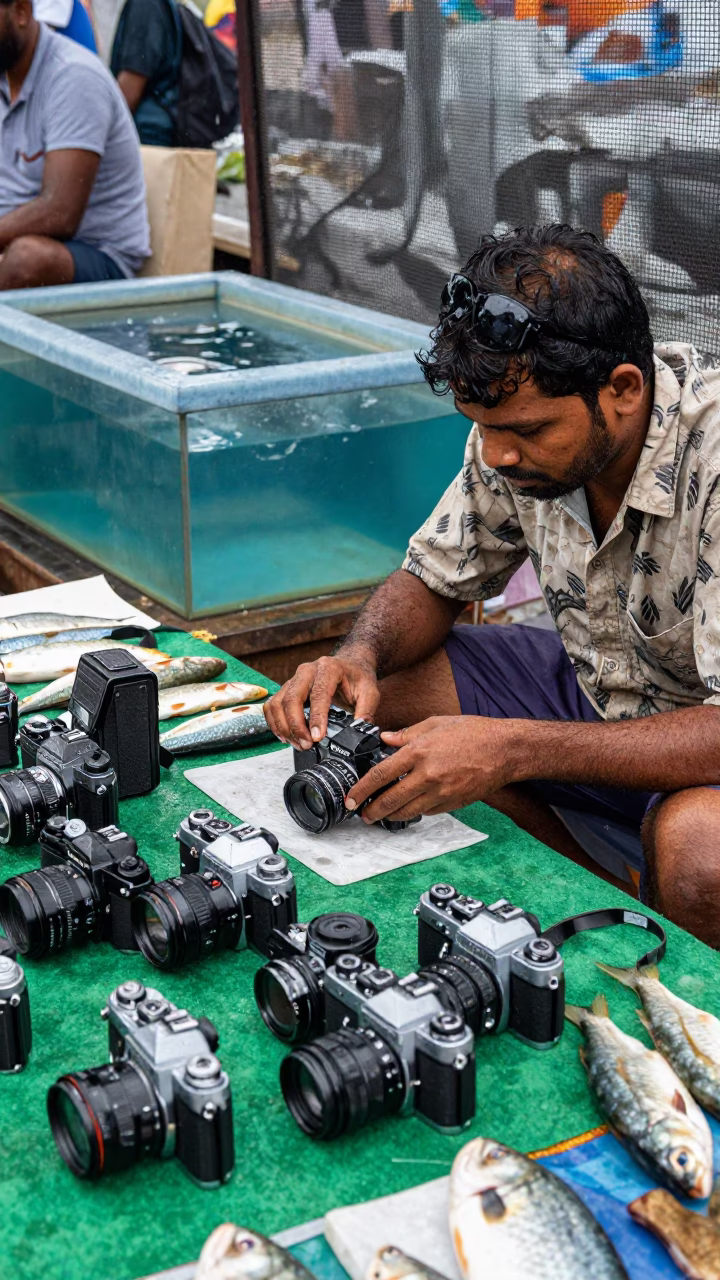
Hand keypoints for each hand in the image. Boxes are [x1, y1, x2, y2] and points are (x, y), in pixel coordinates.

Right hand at [263, 649, 379, 749]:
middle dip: (296, 726)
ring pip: (278, 703)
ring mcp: (294, 679)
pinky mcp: (287, 688)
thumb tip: (359, 730)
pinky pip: (272, 705)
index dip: (316, 718)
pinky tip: (285, 736)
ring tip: (299, 744)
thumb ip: (366, 711)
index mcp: (328, 668)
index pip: (318, 694)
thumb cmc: (358, 677)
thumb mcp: (370, 691)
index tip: (317, 737)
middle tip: (307, 745)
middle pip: (292, 698)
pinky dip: (274, 723)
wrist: (350, 664)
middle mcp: (307, 671)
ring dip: (284, 727)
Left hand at [345, 716, 521, 823]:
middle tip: (363, 815)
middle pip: (390, 800)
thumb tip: (386, 739)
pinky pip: (428, 812)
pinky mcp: (453, 803)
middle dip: (372, 811)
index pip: (381, 775)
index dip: (362, 789)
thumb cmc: (474, 732)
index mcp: (419, 751)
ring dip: (391, 816)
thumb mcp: (436, 723)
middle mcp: (427, 774)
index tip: (352, 798)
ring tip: (381, 816)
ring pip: (408, 811)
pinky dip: (415, 811)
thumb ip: (407, 734)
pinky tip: (409, 809)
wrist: (505, 749)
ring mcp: (441, 792)